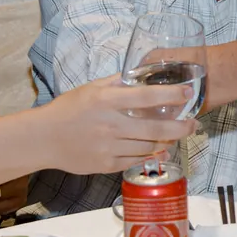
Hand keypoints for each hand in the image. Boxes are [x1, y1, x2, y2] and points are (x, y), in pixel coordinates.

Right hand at [38, 75, 196, 174]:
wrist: (43, 138)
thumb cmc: (68, 110)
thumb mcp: (91, 88)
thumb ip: (116, 82)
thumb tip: (140, 72)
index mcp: (107, 101)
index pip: (146, 97)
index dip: (171, 96)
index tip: (188, 93)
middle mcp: (110, 124)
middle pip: (155, 128)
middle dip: (180, 127)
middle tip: (193, 124)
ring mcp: (108, 147)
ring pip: (148, 146)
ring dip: (166, 141)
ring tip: (176, 135)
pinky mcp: (105, 164)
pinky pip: (135, 160)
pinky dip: (151, 156)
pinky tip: (160, 151)